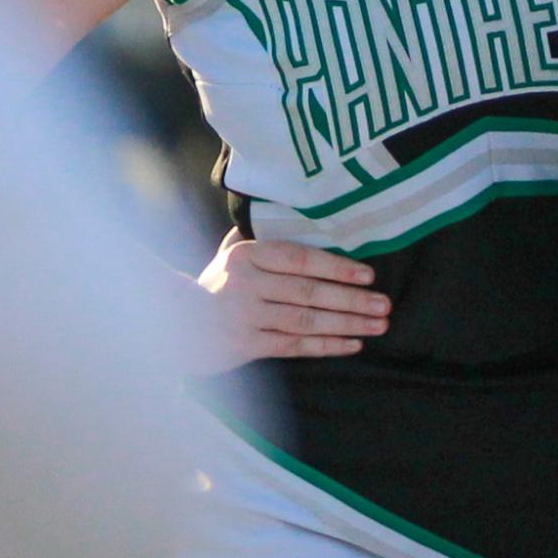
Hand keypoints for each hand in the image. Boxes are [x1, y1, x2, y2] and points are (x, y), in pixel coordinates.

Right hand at [192, 230, 387, 370]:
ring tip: (378, 324)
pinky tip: (352, 344)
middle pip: (309, 292)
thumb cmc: (213, 284)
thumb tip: (291, 211)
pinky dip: (326, 346)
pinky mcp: (245, 345)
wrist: (173, 323)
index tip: (368, 275)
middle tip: (384, 304)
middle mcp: (247, 284)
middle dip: (351, 299)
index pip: (300, 259)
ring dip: (346, 323)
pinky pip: (294, 346)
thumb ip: (259, 236)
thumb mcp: (229, 253)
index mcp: (248, 255)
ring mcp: (245, 316)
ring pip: (306, 320)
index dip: (337, 266)